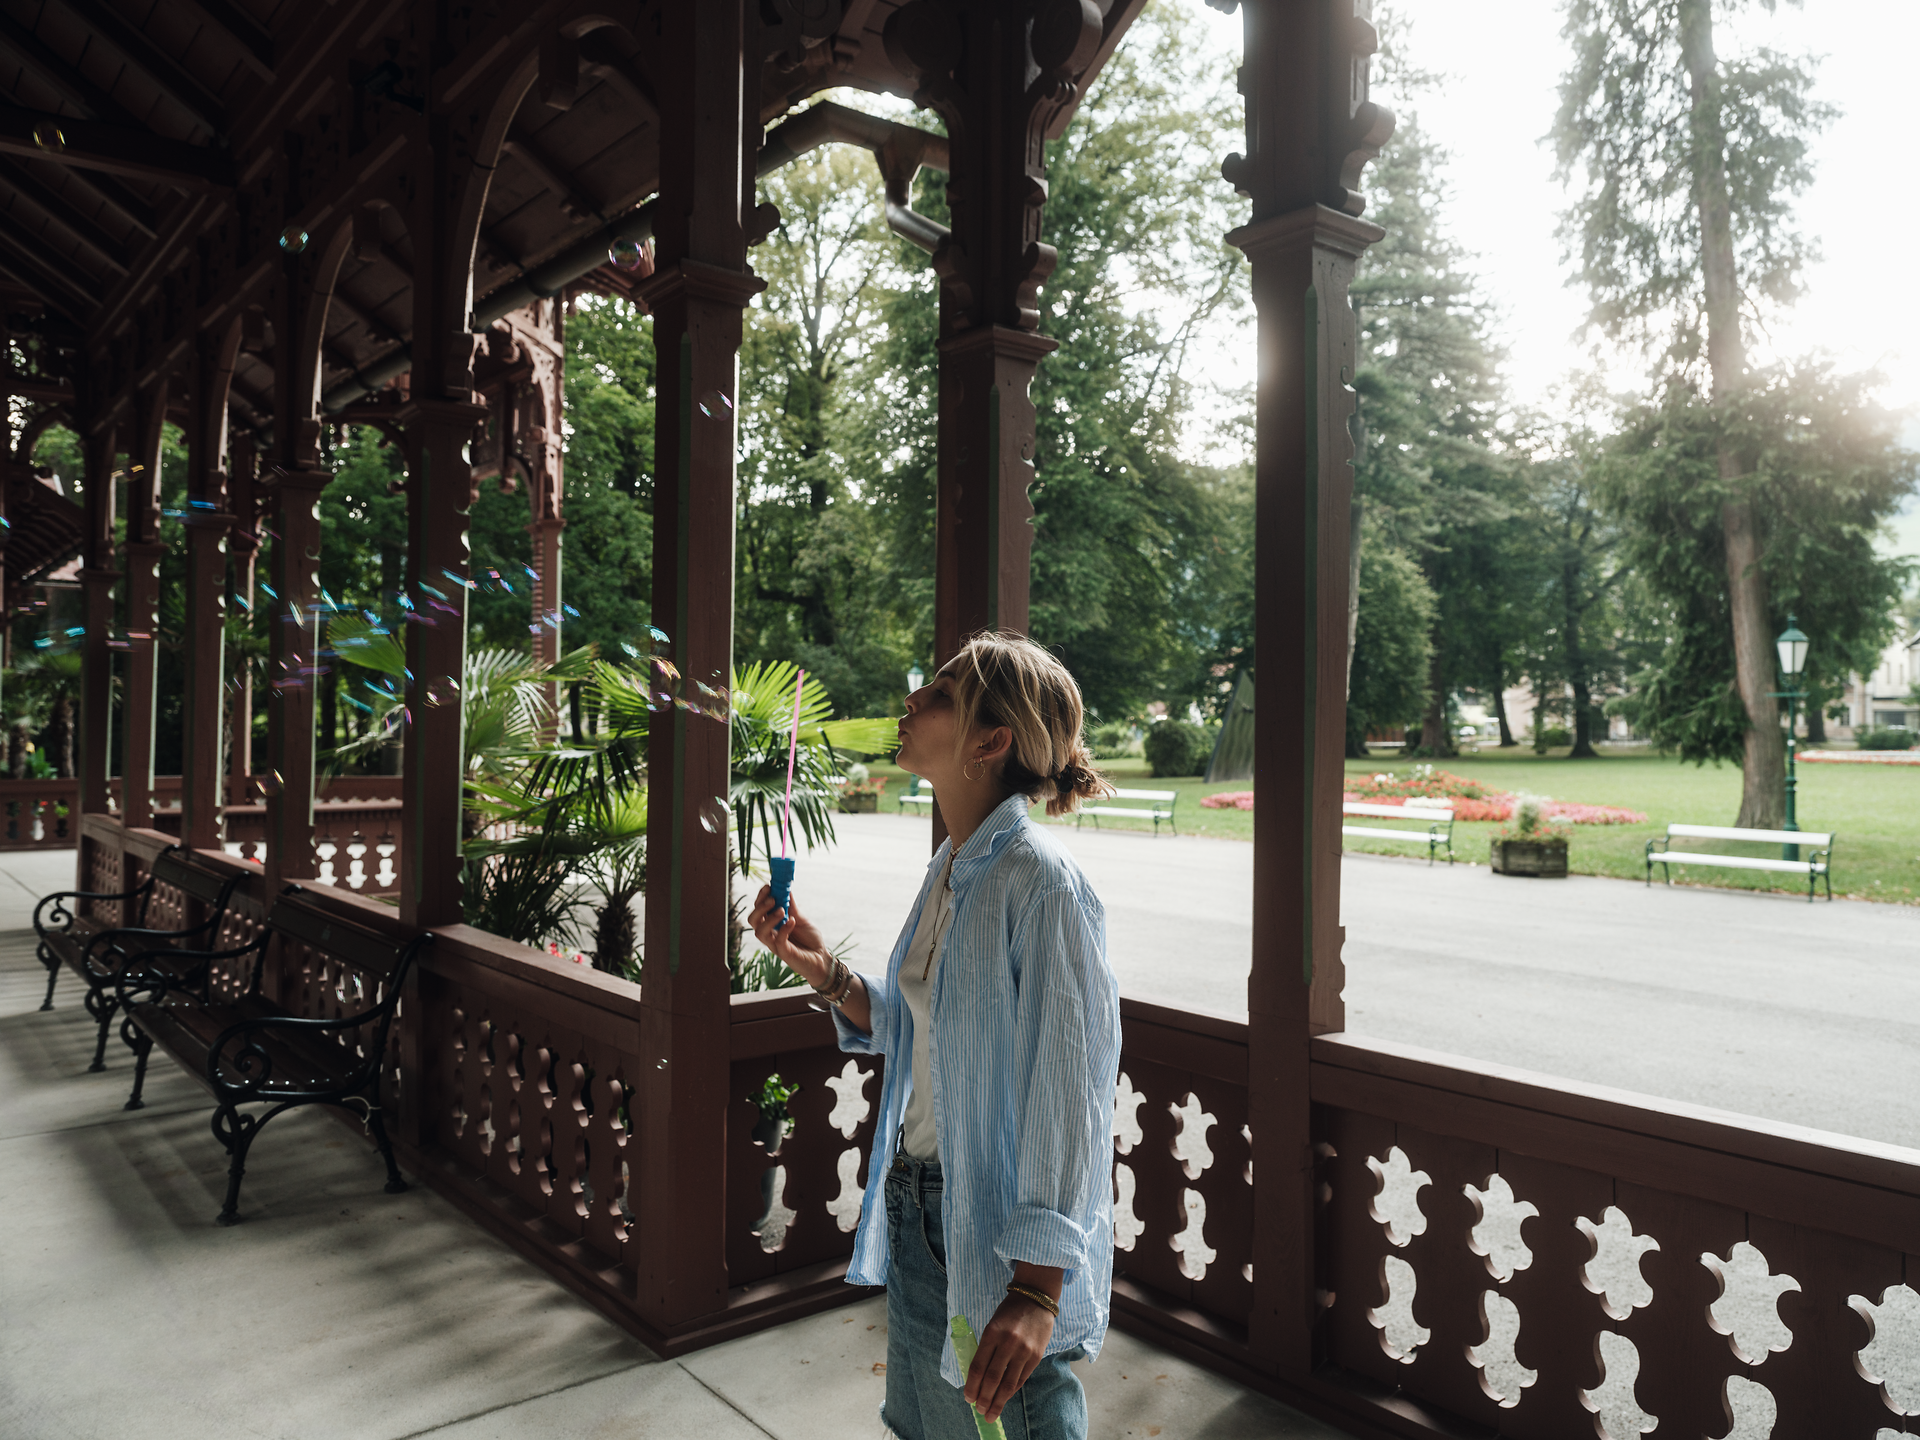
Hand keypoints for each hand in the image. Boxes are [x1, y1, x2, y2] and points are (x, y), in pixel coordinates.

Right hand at [747, 884, 833, 989]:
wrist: (821, 957)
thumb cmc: (809, 939)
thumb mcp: (801, 917)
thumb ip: (791, 906)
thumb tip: (785, 887)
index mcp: (772, 924)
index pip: (758, 910)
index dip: (760, 898)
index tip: (768, 887)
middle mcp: (770, 934)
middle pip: (753, 920)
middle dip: (760, 907)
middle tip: (773, 899)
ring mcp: (775, 945)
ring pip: (760, 932)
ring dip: (769, 918)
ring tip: (782, 910)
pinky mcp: (784, 953)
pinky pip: (778, 941)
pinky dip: (784, 929)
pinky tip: (792, 921)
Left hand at [963, 1293, 1055, 1423]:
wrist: (1036, 1299)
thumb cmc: (1009, 1313)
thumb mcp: (992, 1325)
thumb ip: (986, 1348)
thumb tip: (978, 1376)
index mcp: (992, 1333)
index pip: (978, 1366)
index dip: (972, 1385)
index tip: (968, 1398)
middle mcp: (1008, 1343)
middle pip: (992, 1378)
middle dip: (984, 1398)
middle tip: (979, 1410)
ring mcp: (1024, 1351)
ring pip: (1008, 1383)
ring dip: (998, 1401)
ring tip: (991, 1413)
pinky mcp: (1036, 1356)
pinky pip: (1021, 1379)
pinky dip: (1011, 1391)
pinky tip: (1005, 1398)